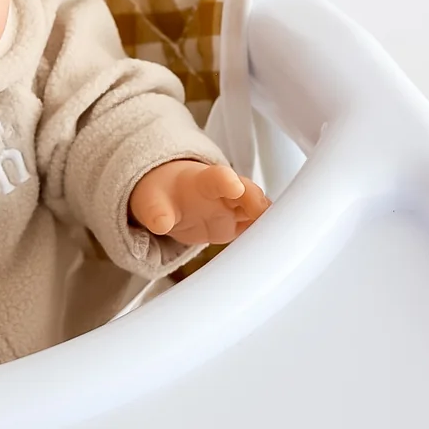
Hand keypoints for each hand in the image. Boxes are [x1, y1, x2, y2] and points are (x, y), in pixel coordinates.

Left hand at [129, 160, 269, 245]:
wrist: (170, 198)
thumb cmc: (165, 195)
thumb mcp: (153, 201)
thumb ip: (157, 212)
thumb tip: (160, 223)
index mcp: (203, 181)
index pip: (218, 178)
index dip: (228, 182)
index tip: (235, 187)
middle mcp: (225, 192)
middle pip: (250, 193)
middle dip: (259, 204)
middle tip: (265, 218)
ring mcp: (235, 208)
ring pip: (260, 211)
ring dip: (269, 223)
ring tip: (275, 241)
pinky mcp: (239, 225)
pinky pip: (257, 229)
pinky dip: (266, 237)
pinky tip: (272, 250)